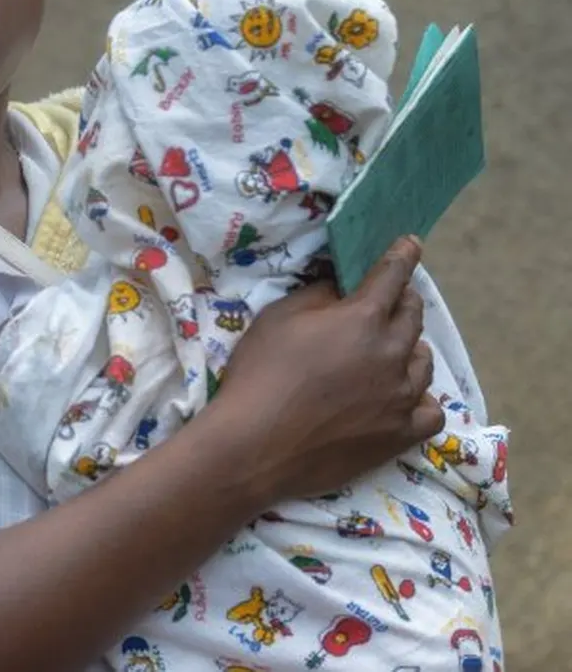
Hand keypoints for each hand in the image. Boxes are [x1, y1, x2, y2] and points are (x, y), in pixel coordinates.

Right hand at [211, 236, 444, 502]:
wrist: (255, 444)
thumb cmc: (260, 373)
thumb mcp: (277, 318)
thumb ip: (317, 296)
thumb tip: (340, 290)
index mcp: (363, 318)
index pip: (393, 275)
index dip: (403, 255)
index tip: (411, 243)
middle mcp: (393, 353)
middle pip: (413, 315)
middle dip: (403, 300)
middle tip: (389, 299)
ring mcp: (402, 397)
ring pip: (424, 361)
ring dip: (410, 347)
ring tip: (391, 351)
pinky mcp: (401, 434)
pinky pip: (431, 410)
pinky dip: (420, 398)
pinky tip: (404, 397)